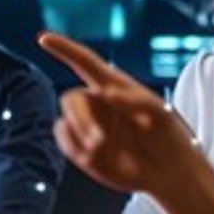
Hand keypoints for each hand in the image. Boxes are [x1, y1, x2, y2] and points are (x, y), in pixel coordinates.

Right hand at [37, 32, 202, 199]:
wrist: (170, 175)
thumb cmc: (170, 139)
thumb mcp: (161, 114)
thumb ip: (135, 100)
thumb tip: (107, 93)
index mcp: (114, 86)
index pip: (85, 62)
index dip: (64, 49)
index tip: (44, 38)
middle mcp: (97, 104)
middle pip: (71, 98)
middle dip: (81, 117)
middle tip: (97, 139)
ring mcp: (88, 126)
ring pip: (66, 120)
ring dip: (78, 132)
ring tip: (99, 147)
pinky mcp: (82, 149)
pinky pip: (64, 141)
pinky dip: (73, 146)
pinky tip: (92, 155)